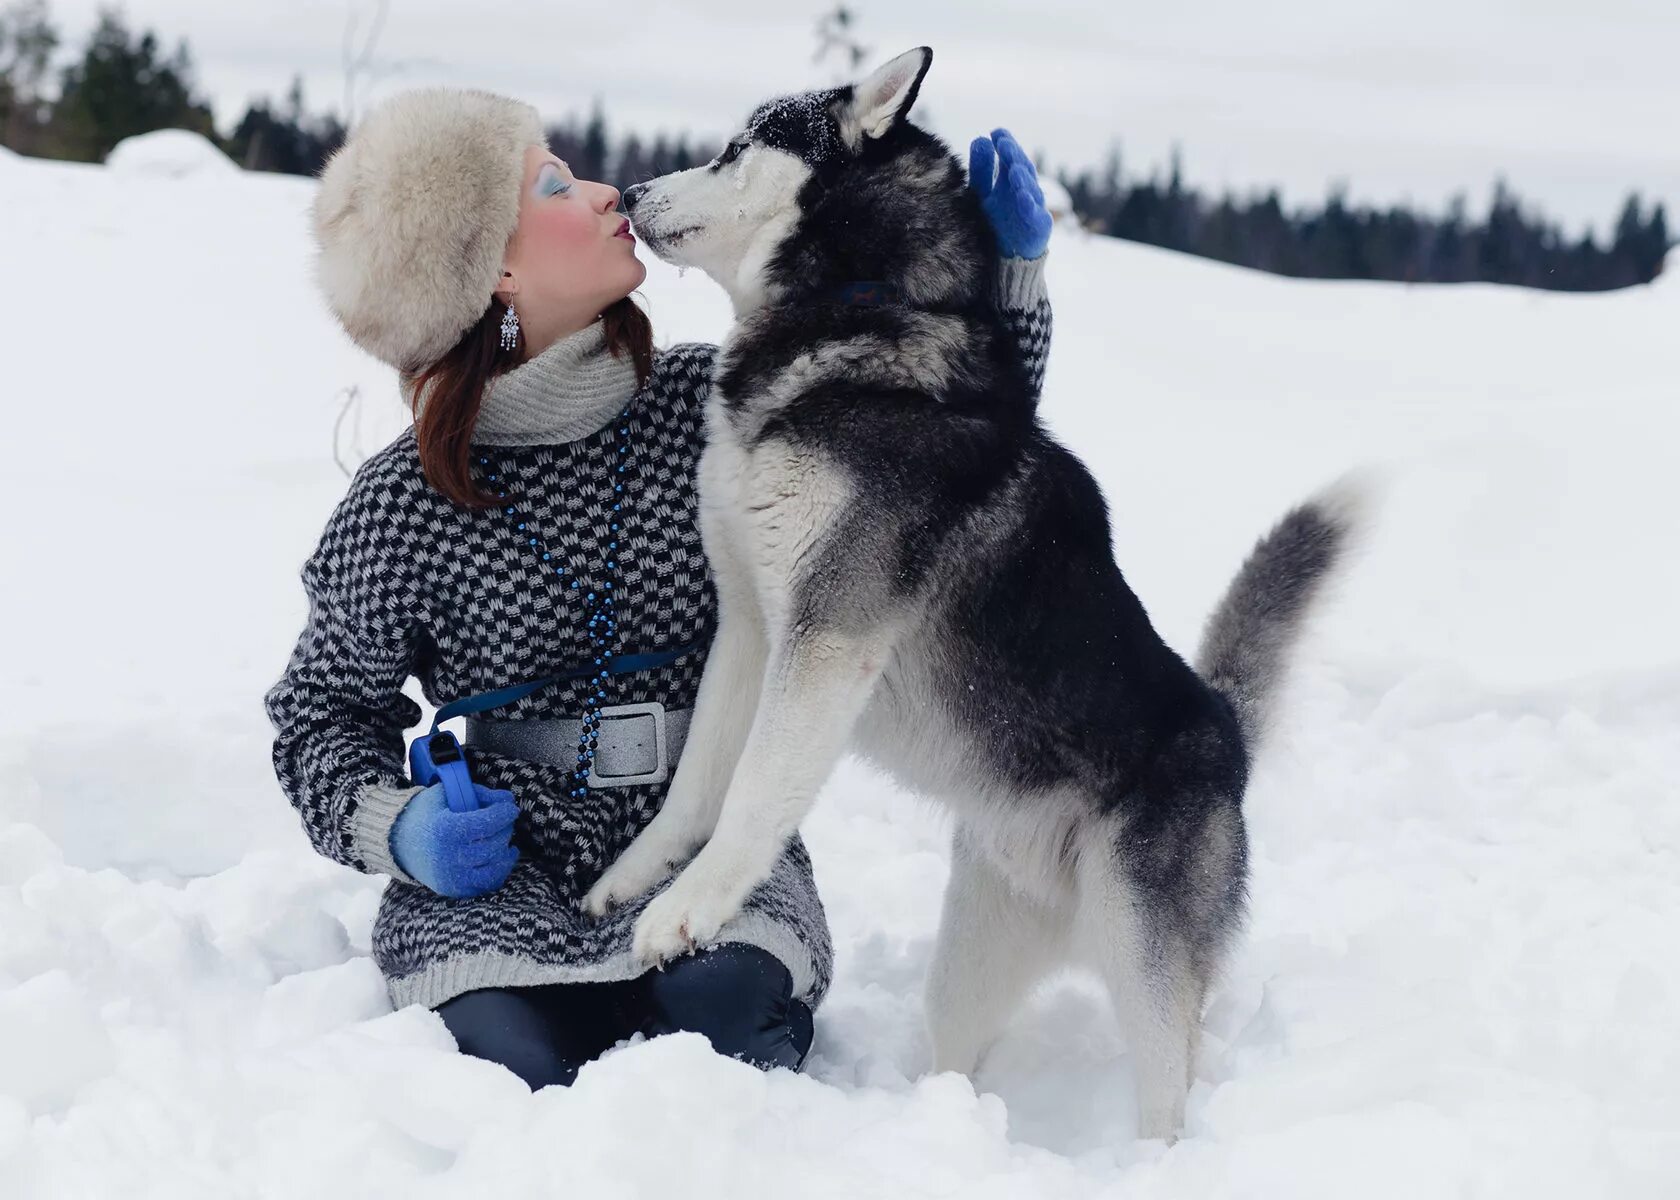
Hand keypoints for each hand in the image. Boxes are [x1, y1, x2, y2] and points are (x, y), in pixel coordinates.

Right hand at [389, 781, 519, 897]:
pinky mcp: (451, 889)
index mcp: (445, 829)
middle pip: (492, 845)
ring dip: (505, 853)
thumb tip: (507, 799)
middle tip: (506, 821)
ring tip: (506, 841)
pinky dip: (497, 872)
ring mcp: (450, 876)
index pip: (486, 823)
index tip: (511, 808)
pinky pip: (484, 885)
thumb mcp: (446, 794)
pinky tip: (499, 857)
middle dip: (505, 830)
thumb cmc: (424, 813)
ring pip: (493, 869)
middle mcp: (448, 856)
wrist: (395, 841)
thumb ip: (478, 794)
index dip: (504, 814)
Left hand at [969, 127, 1051, 259]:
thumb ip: (981, 170)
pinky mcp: (1039, 227)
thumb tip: (980, 138)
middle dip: (1013, 156)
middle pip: (1022, 169)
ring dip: (1022, 177)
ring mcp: (1033, 208)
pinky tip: (1021, 196)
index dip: (1005, 145)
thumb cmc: (995, 223)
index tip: (995, 132)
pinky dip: (1029, 205)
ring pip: (1030, 189)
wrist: (1006, 258)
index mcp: (1011, 181)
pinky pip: (1035, 215)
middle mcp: (1024, 191)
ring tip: (1012, 167)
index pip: (1010, 158)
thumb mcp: (982, 194)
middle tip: (1003, 143)